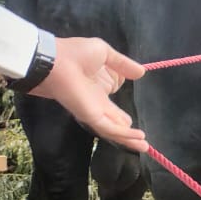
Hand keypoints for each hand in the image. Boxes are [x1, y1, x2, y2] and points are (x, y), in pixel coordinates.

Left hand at [30, 37, 147, 152]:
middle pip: (114, 121)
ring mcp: (94, 111)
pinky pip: (110, 128)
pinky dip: (125, 134)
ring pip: (114, 129)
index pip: (113, 105)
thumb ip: (123, 64)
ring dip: (129, 138)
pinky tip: (138, 138)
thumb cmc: (76, 54)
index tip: (130, 119)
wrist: (55, 61)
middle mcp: (96, 102)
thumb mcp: (105, 53)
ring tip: (144, 147)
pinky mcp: (91, 116)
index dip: (121, 112)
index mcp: (98, 88)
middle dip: (126, 131)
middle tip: (141, 138)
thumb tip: (142, 73)